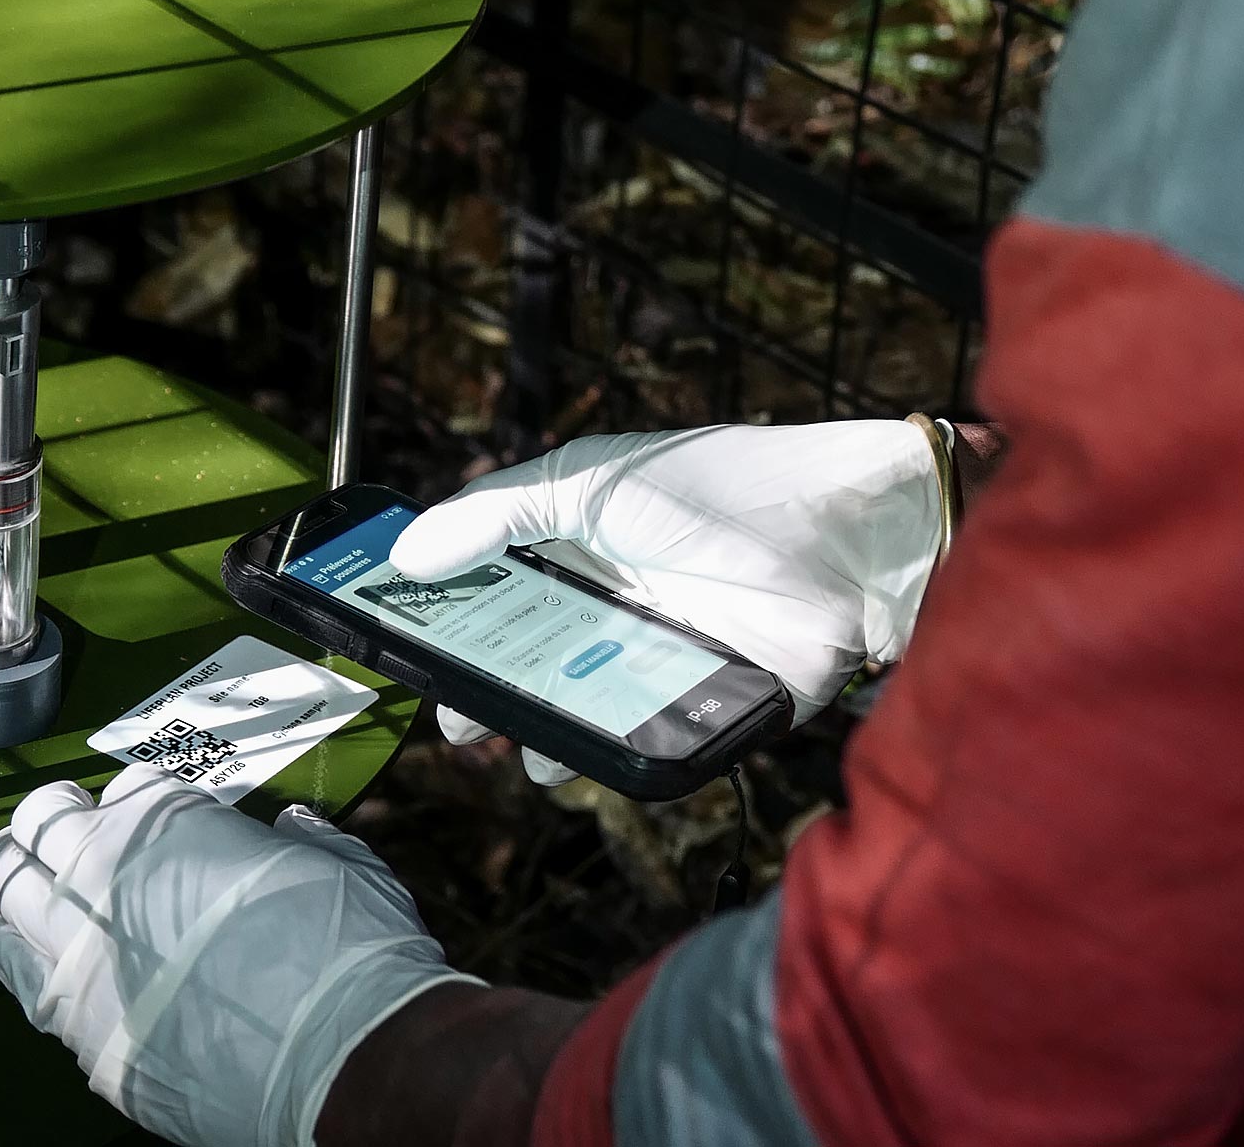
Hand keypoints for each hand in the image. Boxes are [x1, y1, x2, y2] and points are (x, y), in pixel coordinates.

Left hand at [0, 766, 478, 1146]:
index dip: (133, 795)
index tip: (137, 806)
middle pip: (48, 828)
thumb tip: (292, 828)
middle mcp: (106, 875)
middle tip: (52, 824)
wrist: (341, 1055)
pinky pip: (11, 968)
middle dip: (49, 820)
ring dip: (6, 871)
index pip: (128, 788)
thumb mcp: (339, 865)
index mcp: (167, 823)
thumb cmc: (347, 951)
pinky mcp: (77, 1023)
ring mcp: (81, 951)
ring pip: (13, 893)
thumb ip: (300, 841)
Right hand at [389, 421, 946, 783]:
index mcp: (578, 541)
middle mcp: (609, 601)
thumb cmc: (717, 491)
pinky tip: (571, 760)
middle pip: (524, 657)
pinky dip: (595, 755)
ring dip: (536, 733)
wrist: (840, 541)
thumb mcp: (590, 484)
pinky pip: (632, 741)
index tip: (403, 644)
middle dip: (482, 692)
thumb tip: (407, 553)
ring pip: (572, 708)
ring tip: (515, 744)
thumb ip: (497, 514)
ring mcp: (650, 657)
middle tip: (456, 720)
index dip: (447, 615)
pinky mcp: (694, 706)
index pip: (492, 584)